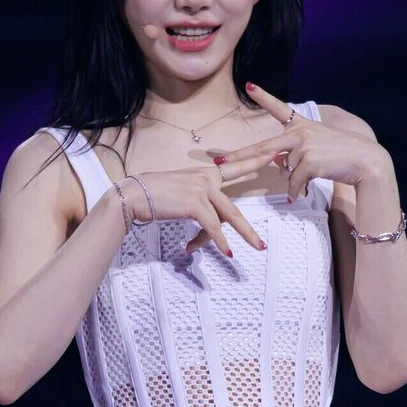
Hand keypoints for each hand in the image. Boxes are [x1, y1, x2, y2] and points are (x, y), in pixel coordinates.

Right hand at [120, 150, 275, 256]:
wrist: (135, 194)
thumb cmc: (154, 195)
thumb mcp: (182, 192)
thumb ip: (199, 202)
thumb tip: (209, 222)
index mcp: (204, 174)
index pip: (234, 167)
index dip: (253, 162)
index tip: (271, 155)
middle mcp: (206, 178)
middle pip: (233, 206)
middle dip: (249, 226)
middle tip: (264, 238)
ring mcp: (202, 189)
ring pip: (227, 218)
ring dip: (242, 235)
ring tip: (256, 247)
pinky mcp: (195, 203)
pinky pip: (212, 226)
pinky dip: (220, 241)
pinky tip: (228, 251)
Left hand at [213, 82, 386, 202]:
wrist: (366, 162)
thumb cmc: (341, 155)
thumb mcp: (316, 146)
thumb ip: (294, 152)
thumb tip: (275, 164)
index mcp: (301, 125)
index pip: (279, 108)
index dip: (263, 96)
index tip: (249, 85)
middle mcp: (300, 132)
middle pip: (263, 148)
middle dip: (239, 157)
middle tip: (219, 161)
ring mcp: (303, 146)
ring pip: (285, 171)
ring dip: (295, 178)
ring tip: (317, 171)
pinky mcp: (308, 161)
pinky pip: (292, 182)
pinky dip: (295, 190)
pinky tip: (302, 192)